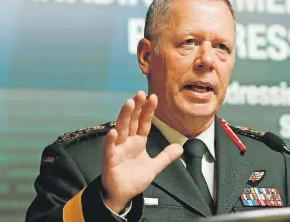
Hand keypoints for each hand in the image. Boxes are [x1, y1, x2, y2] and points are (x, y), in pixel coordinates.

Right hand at [101, 91, 182, 212]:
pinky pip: (109, 148)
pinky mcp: (110, 160)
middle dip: (136, 107)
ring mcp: (118, 149)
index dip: (148, 111)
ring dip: (124, 116)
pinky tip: (114, 132)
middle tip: (140, 93)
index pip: (144, 122)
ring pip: (121, 129)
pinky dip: (111, 140)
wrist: (122, 195)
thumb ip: (166, 156)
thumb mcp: (154, 167)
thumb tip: (180, 147)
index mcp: (138, 141)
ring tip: (129, 103)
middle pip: (132, 121)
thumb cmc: (134, 179)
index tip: (153, 97)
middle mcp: (127, 142)